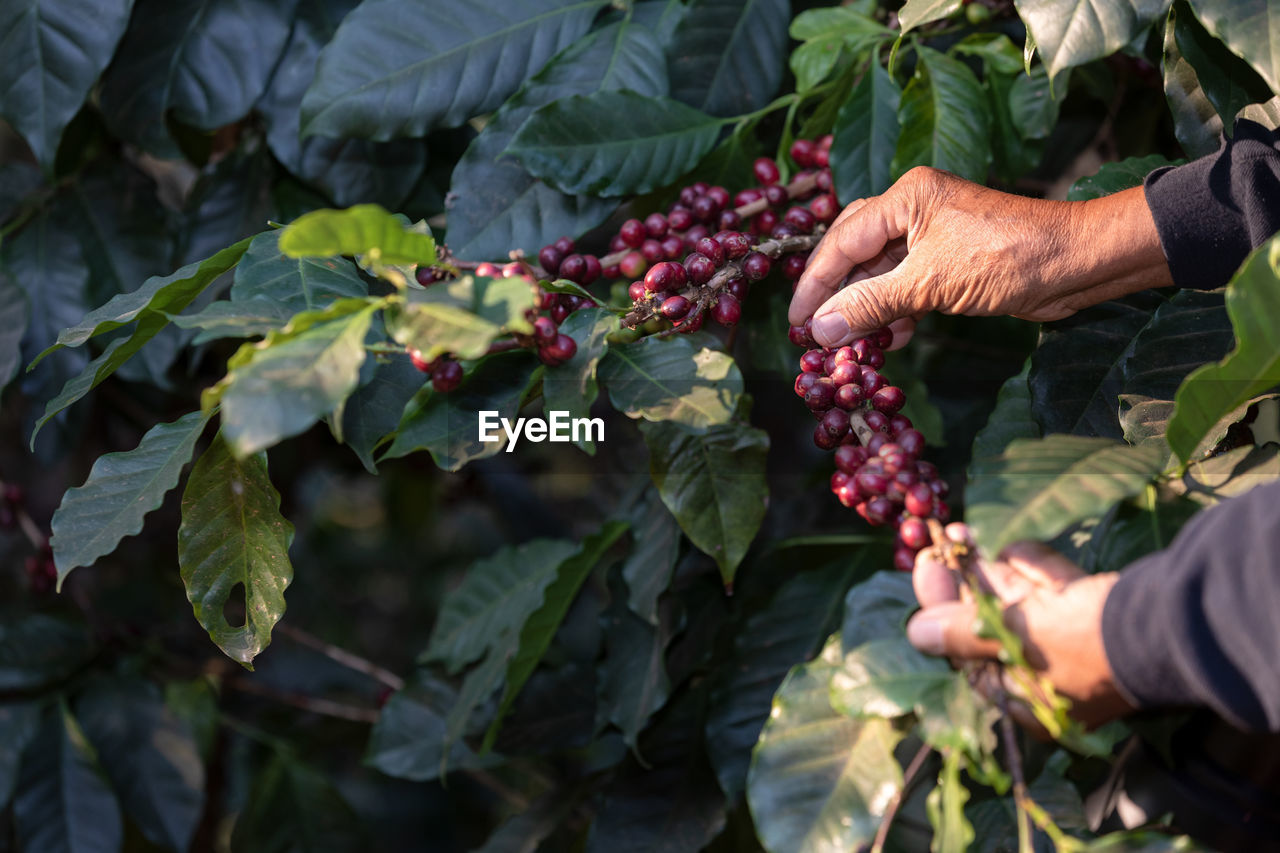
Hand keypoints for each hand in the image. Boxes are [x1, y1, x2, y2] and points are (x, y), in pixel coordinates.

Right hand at [788, 167, 1172, 348]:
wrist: (1076, 264)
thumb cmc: (1007, 260)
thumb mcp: (929, 285)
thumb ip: (870, 304)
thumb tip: (821, 330)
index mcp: (905, 198)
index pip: (841, 242)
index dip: (814, 285)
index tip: (796, 323)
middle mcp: (914, 208)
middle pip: (854, 252)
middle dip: (837, 295)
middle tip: (817, 334)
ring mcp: (933, 233)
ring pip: (880, 272)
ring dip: (866, 308)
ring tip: (856, 344)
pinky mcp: (951, 259)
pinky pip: (906, 284)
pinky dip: (894, 311)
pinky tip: (891, 338)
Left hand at [906, 524, 1136, 728]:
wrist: (1174, 624)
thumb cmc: (1086, 643)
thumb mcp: (1017, 637)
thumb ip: (966, 633)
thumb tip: (917, 633)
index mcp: (1032, 705)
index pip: (972, 660)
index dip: (943, 614)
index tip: (926, 570)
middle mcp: (1053, 680)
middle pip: (996, 628)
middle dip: (967, 585)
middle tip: (940, 545)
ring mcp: (1079, 646)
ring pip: (1026, 606)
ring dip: (996, 571)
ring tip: (966, 535)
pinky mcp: (1100, 614)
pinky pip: (1057, 593)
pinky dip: (1035, 568)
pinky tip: (1013, 545)